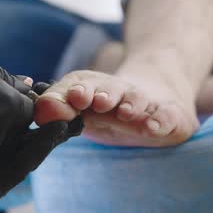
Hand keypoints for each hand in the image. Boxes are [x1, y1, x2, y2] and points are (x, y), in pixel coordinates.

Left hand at [34, 70, 198, 146]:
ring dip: (131, 104)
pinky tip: (154, 126)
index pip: (80, 86)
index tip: (75, 98)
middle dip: (103, 94)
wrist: (159, 92)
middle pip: (110, 89)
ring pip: (138, 99)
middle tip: (98, 101)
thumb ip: (58, 106)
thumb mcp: (83, 107)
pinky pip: (167, 116)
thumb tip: (41, 111)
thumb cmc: (110, 106)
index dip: (76, 92)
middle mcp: (119, 92)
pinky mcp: (171, 115)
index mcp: (94, 89)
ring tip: (125, 111)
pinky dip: (161, 120)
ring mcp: (146, 103)